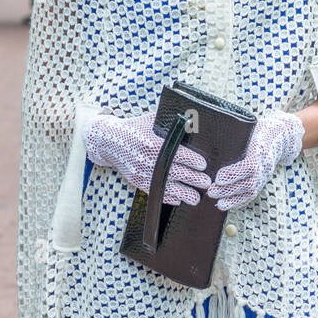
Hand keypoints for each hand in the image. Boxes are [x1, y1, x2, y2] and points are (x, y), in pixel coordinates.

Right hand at [82, 110, 210, 205]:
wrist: (110, 141)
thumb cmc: (135, 128)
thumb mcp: (151, 120)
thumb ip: (170, 121)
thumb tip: (193, 118)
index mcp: (153, 143)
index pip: (179, 154)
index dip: (194, 161)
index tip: (203, 165)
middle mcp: (148, 160)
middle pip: (177, 173)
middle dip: (195, 180)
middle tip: (207, 183)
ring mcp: (142, 173)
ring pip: (168, 188)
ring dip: (184, 194)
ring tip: (196, 197)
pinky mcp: (138, 182)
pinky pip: (156, 193)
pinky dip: (168, 198)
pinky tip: (179, 199)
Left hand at [206, 110, 304, 210]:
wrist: (280, 137)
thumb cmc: (258, 130)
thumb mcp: (248, 127)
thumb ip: (233, 133)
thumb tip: (208, 134)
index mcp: (260, 149)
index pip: (249, 166)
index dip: (234, 174)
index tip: (218, 177)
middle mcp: (264, 165)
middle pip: (248, 183)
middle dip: (228, 190)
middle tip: (211, 191)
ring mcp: (265, 175)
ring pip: (250, 192)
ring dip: (232, 199)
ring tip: (217, 202)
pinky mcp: (263, 181)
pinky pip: (252, 195)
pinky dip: (239, 201)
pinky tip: (226, 204)